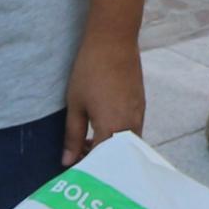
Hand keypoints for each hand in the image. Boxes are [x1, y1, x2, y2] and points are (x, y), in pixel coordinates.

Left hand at [66, 31, 145, 158]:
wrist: (114, 40)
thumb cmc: (90, 71)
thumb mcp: (76, 104)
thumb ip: (72, 136)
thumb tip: (67, 161)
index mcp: (112, 129)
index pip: (100, 161)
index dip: (86, 167)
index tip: (73, 165)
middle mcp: (130, 127)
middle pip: (118, 159)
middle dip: (99, 162)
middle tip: (79, 155)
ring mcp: (139, 116)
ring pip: (127, 147)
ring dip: (110, 149)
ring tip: (89, 141)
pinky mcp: (141, 107)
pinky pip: (133, 133)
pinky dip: (118, 138)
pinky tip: (102, 128)